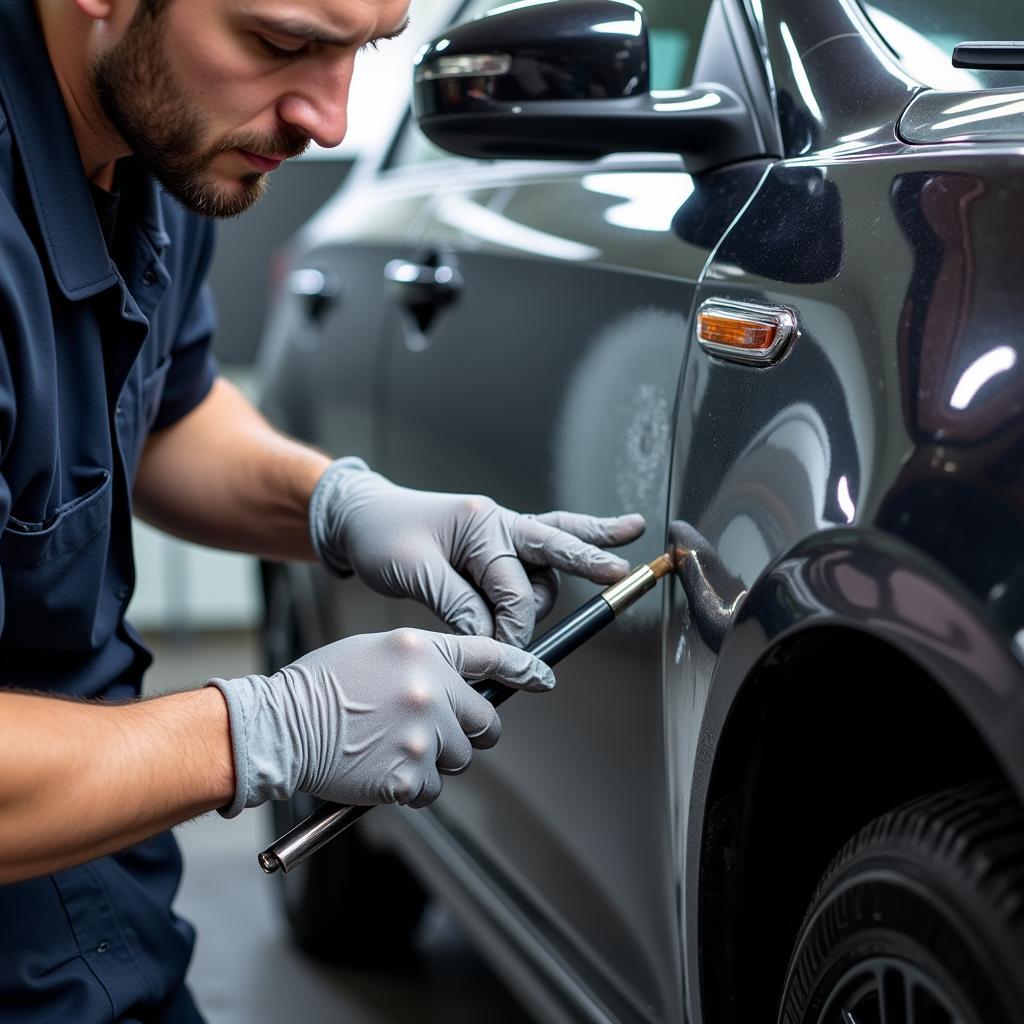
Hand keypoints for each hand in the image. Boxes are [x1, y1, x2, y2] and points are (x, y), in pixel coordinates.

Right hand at [209, 628, 554, 815]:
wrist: (281, 726)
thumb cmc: (322, 685)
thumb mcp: (379, 650)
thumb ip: (428, 661)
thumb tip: (462, 684)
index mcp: (424, 652)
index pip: (491, 656)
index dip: (524, 669)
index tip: (543, 678)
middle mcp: (431, 689)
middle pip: (485, 721)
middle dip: (468, 729)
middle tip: (434, 730)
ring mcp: (423, 735)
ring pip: (460, 758)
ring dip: (437, 758)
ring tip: (394, 745)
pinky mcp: (409, 776)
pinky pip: (432, 789)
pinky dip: (414, 786)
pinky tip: (382, 768)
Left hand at [309, 458, 644, 645]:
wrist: (361, 518)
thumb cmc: (382, 535)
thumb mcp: (414, 571)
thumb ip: (459, 604)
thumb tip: (495, 638)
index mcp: (481, 523)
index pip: (513, 586)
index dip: (513, 626)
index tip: (508, 655)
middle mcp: (499, 523)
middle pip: (557, 544)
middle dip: (589, 560)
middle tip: (619, 575)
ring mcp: (502, 534)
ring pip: (548, 566)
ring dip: (549, 593)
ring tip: (559, 600)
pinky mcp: (498, 549)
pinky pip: (541, 556)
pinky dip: (576, 549)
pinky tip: (614, 538)